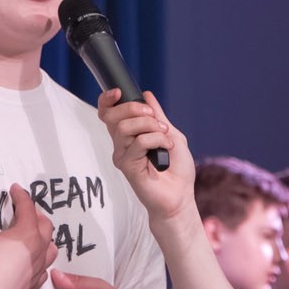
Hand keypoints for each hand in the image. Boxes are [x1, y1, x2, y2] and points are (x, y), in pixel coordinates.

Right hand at [0, 184, 56, 288]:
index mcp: (28, 234)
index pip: (28, 209)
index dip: (21, 196)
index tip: (15, 189)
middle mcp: (38, 250)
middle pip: (46, 226)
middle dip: (37, 215)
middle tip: (26, 210)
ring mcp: (38, 269)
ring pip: (51, 249)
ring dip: (45, 239)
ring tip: (36, 235)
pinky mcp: (33, 285)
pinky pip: (44, 270)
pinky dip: (41, 262)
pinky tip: (33, 262)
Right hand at [98, 90, 194, 220]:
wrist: (180, 195)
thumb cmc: (177, 169)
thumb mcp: (171, 134)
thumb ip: (158, 116)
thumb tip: (146, 95)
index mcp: (129, 135)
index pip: (108, 114)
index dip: (107, 100)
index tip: (118, 92)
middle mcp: (122, 144)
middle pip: (112, 116)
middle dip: (134, 109)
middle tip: (154, 117)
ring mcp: (122, 155)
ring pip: (124, 127)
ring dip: (149, 125)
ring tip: (164, 135)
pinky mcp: (126, 166)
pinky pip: (137, 143)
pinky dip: (156, 140)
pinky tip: (165, 148)